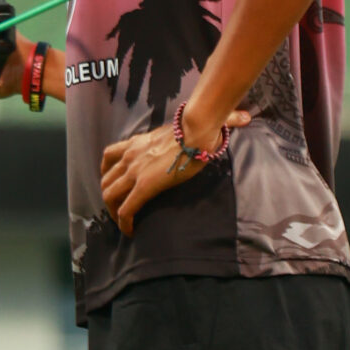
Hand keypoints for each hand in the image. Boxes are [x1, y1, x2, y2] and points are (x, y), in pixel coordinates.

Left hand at [100, 110, 251, 234]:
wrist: (198, 130)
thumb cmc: (200, 125)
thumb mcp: (190, 125)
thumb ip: (203, 125)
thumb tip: (244, 118)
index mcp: (138, 142)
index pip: (110, 155)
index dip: (107, 172)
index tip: (113, 183)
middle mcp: (130, 155)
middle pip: (105, 178)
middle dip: (108, 195)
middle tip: (117, 208)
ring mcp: (135, 171)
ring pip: (109, 195)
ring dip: (112, 211)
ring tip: (122, 222)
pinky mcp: (144, 186)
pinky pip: (126, 209)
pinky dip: (124, 222)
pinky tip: (130, 232)